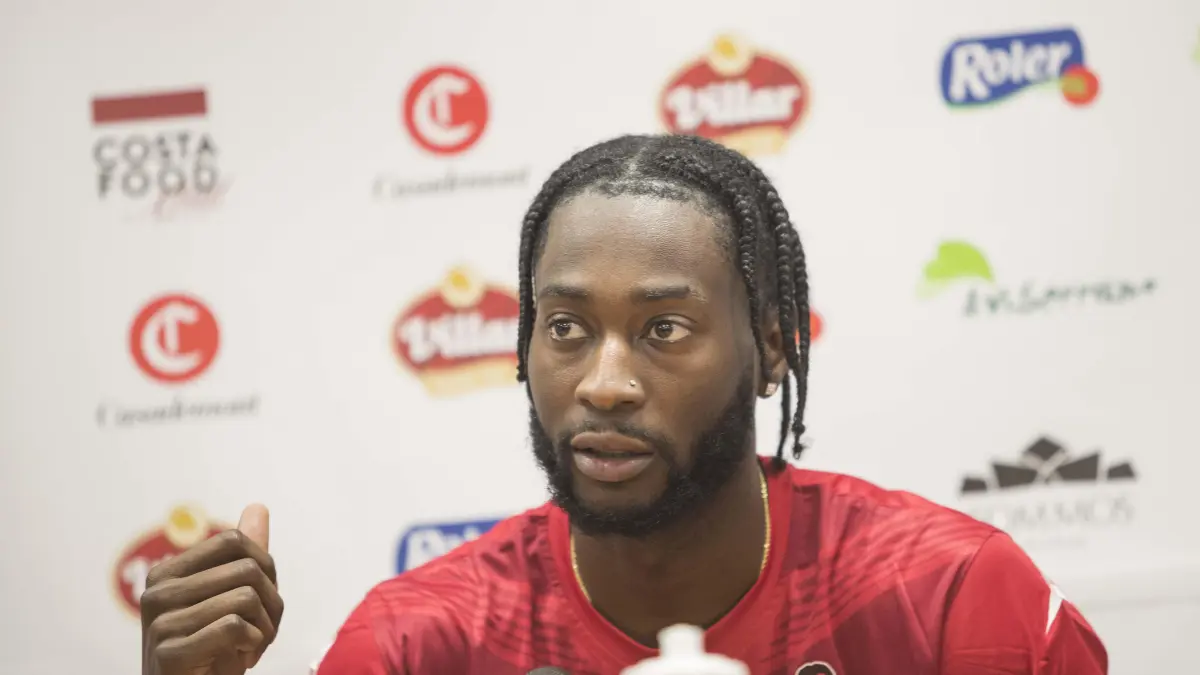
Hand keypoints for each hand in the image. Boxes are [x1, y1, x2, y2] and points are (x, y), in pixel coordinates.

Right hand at [141, 504, 284, 674]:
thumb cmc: (211, 652)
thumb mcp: (228, 600)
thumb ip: (242, 557)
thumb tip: (258, 507)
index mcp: (167, 572)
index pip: (235, 541)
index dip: (265, 568)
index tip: (263, 600)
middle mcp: (157, 592)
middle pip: (247, 570)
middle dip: (271, 604)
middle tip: (262, 632)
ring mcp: (160, 623)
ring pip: (245, 598)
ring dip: (264, 630)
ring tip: (251, 647)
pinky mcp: (169, 653)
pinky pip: (234, 627)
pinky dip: (251, 645)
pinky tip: (239, 660)